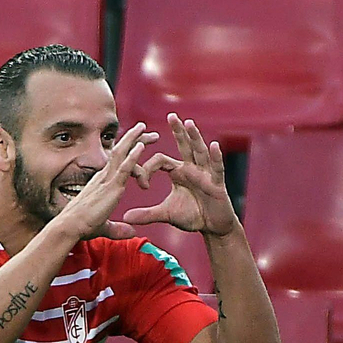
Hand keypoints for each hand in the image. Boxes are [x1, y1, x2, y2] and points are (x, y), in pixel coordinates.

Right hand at [57, 122, 159, 241]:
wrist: (70, 226)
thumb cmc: (82, 226)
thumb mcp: (104, 227)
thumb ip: (118, 229)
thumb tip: (131, 232)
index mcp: (101, 182)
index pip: (117, 161)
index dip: (128, 150)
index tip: (140, 143)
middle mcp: (103, 176)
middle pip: (119, 152)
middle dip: (133, 139)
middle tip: (145, 129)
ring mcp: (106, 180)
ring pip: (121, 153)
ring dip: (133, 139)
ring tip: (144, 127)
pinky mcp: (110, 187)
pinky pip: (123, 168)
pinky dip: (133, 156)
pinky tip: (141, 146)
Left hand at [118, 114, 240, 237]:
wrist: (213, 226)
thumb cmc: (192, 215)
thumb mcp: (166, 214)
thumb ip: (147, 214)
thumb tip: (125, 217)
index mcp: (178, 172)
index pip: (160, 160)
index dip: (147, 168)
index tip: (142, 185)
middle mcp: (192, 168)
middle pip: (184, 145)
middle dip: (178, 131)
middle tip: (171, 115)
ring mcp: (206, 174)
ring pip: (200, 152)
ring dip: (194, 138)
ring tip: (189, 123)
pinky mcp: (217, 183)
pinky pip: (216, 168)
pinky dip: (215, 157)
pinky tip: (214, 145)